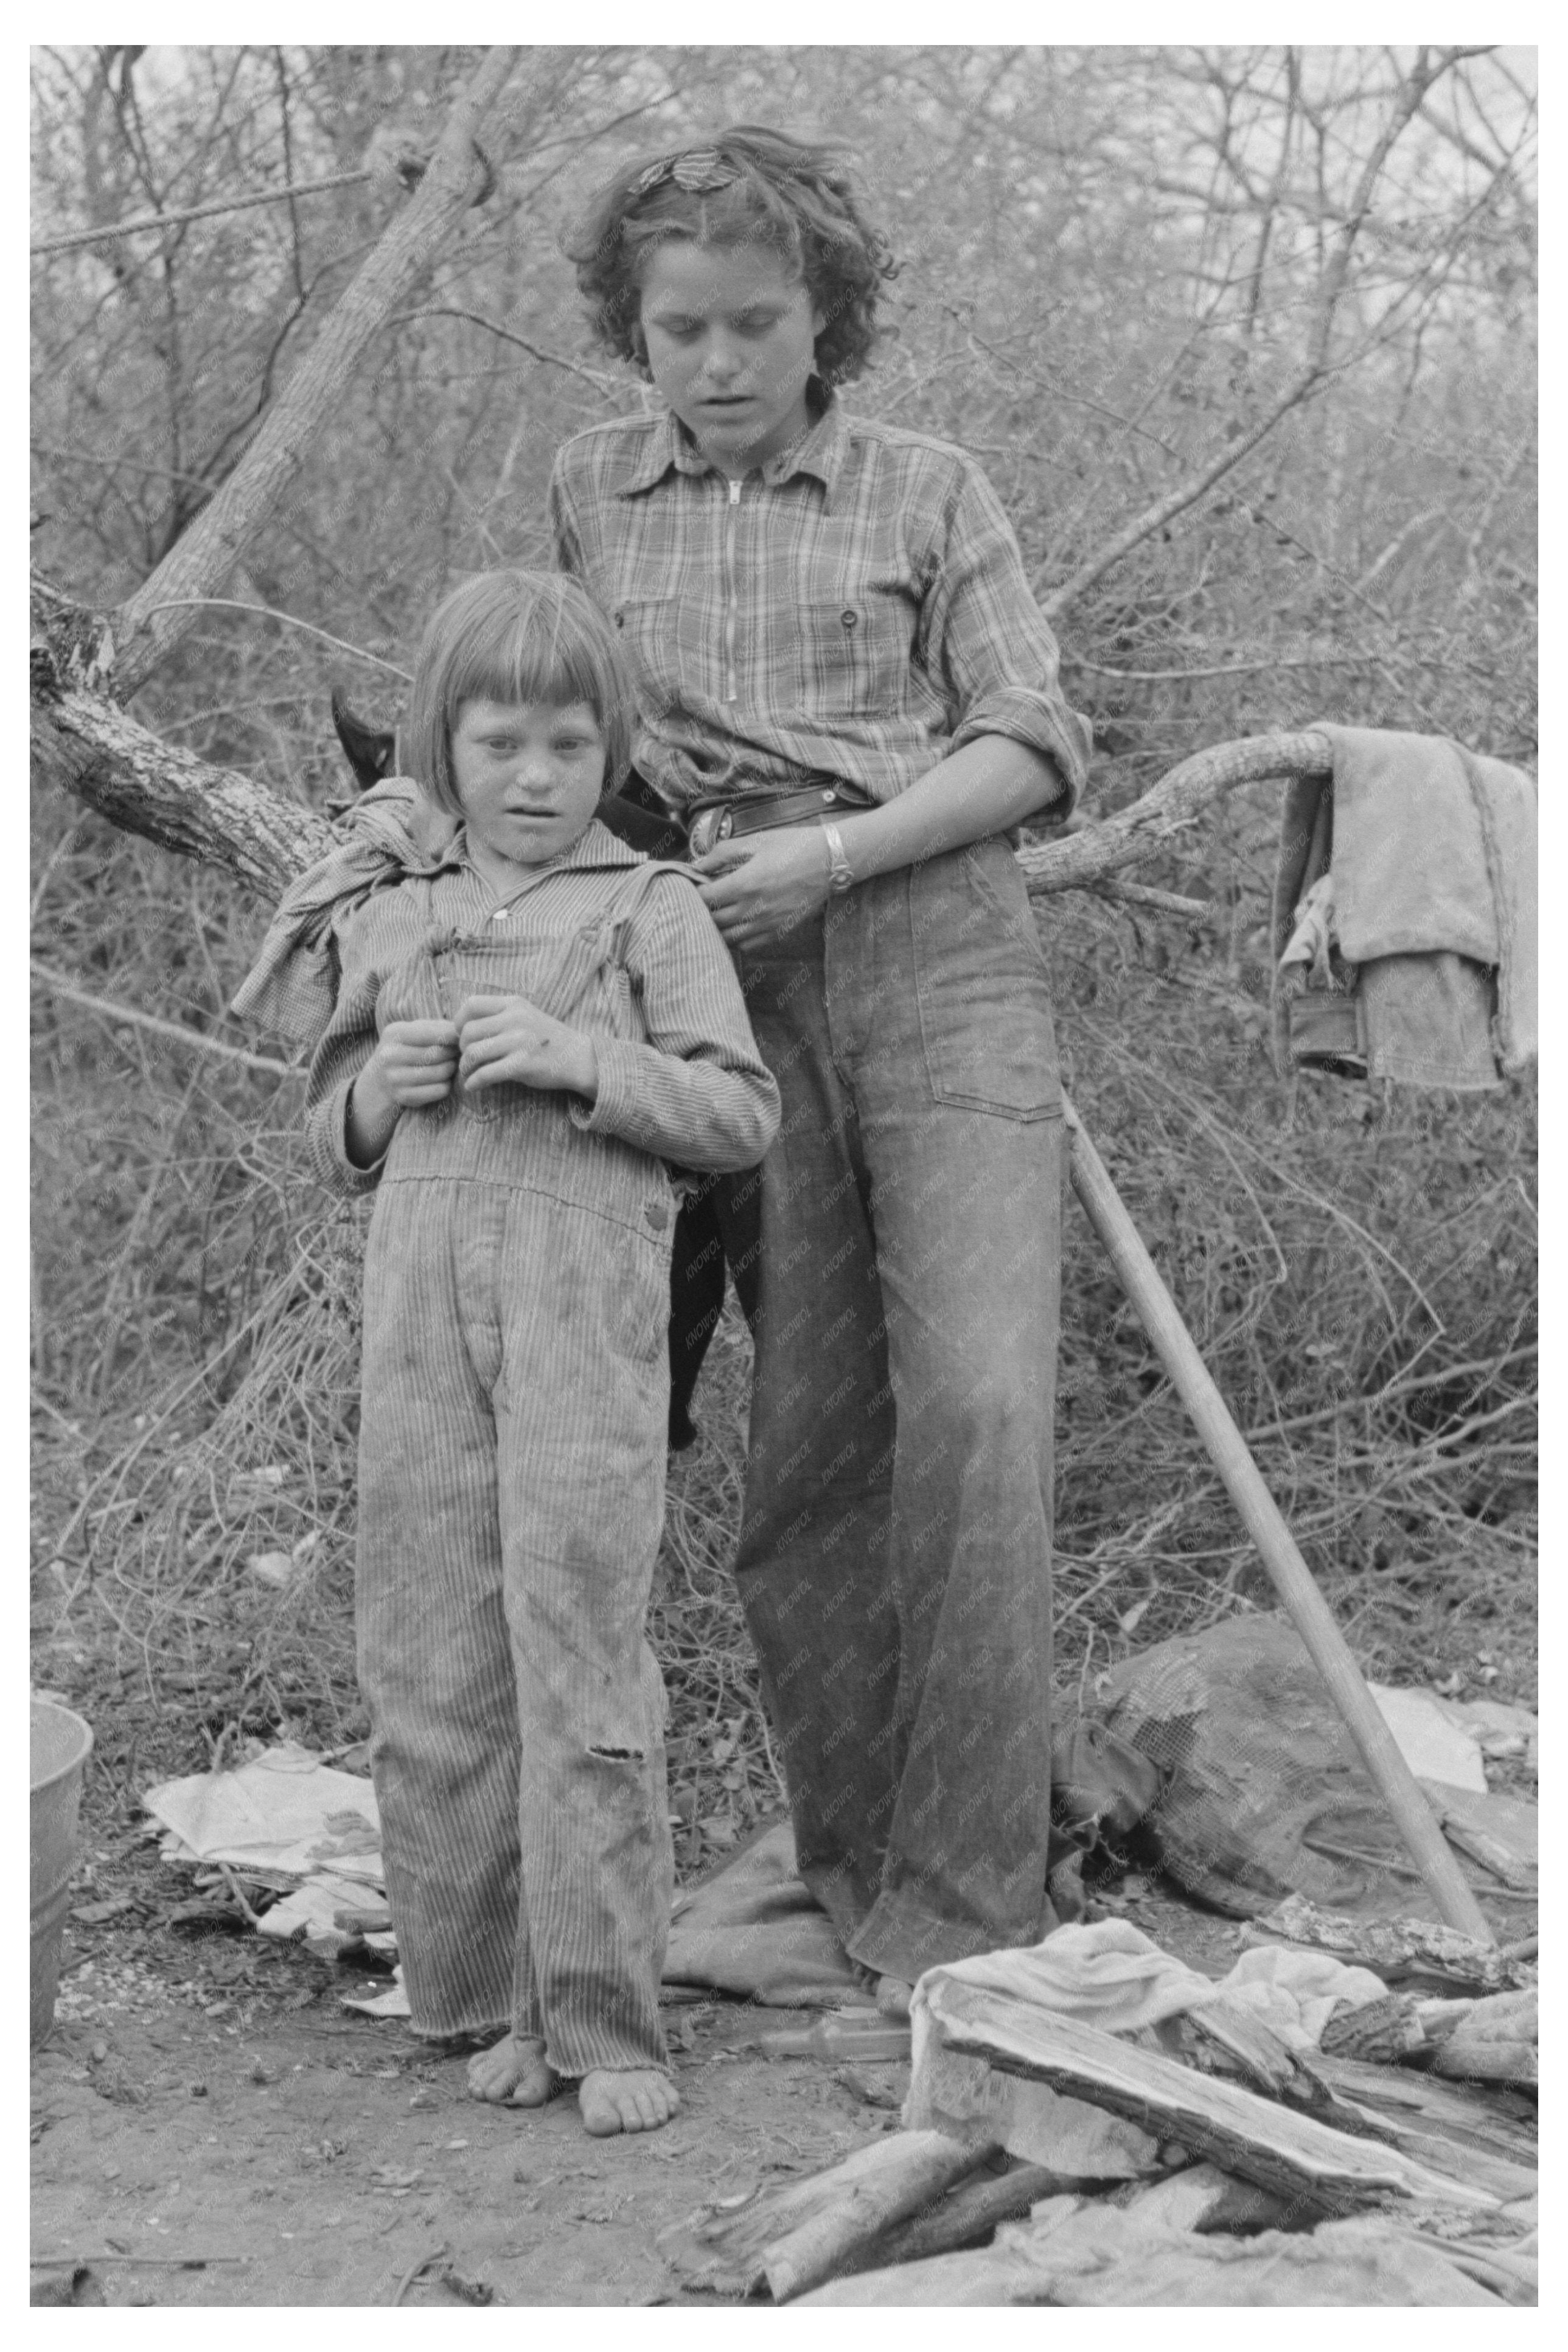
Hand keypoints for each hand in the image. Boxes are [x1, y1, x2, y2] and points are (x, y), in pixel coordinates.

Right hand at [369, 1018, 459, 1108]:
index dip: (451, 1035)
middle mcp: (390, 1056)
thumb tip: (459, 1031)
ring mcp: (395, 1078)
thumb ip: (436, 1027)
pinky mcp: (404, 1096)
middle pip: (438, 1053)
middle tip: (456, 1053)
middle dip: (452, 1052)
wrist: (380, 1077)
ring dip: (451, 1068)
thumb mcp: (413, 1030)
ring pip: (441, 1073)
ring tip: (449, 1065)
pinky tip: (441, 1080)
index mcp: (394, 1034)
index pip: (431, 1033)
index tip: (459, 1038)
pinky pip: (439, 1090)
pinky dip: (446, 1085)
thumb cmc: (406, 1047)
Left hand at [454, 993, 597, 1099]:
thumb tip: (463, 1027)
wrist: (578, 1057)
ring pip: (473, 1053)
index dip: (459, 1021)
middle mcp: (515, 1019)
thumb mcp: (526, 1015)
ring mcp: (519, 1042)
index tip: (461, 1035)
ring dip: (465, 1066)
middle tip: (468, 1057)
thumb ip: (500, 1016)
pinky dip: (474, 1082)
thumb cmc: (547, 1038)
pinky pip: (485, 1074)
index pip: (471, 1004)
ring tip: (469, 1073)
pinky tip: (473, 1086)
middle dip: (462, 1048)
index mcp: (514, 1004)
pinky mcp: (521, 1065)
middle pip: (468, 1031)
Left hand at [691, 829, 832, 951]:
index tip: (696, 884)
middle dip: (703, 909)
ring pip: (728, 938)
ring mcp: (767, 924)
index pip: (704, 898)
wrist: (830, 862)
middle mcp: (753, 909)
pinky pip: (748, 946)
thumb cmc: (793, 846)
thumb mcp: (755, 841)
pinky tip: (739, 923)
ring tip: (720, 912)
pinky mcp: (778, 932)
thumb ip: (721, 853)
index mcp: (744, 884)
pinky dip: (737, 938)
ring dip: (718, 926)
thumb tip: (696, 864)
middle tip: (706, 897)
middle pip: (712, 920)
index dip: (694, 891)